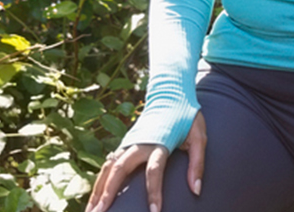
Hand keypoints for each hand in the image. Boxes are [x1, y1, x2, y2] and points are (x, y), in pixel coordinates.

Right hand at [85, 112, 206, 211]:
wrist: (171, 95)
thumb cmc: (187, 118)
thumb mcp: (199, 137)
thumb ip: (197, 163)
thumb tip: (196, 190)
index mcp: (159, 141)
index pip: (154, 170)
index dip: (154, 192)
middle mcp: (139, 142)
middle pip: (120, 168)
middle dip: (109, 192)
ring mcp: (128, 142)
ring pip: (109, 167)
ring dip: (98, 190)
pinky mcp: (124, 144)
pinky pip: (108, 165)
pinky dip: (99, 182)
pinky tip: (94, 198)